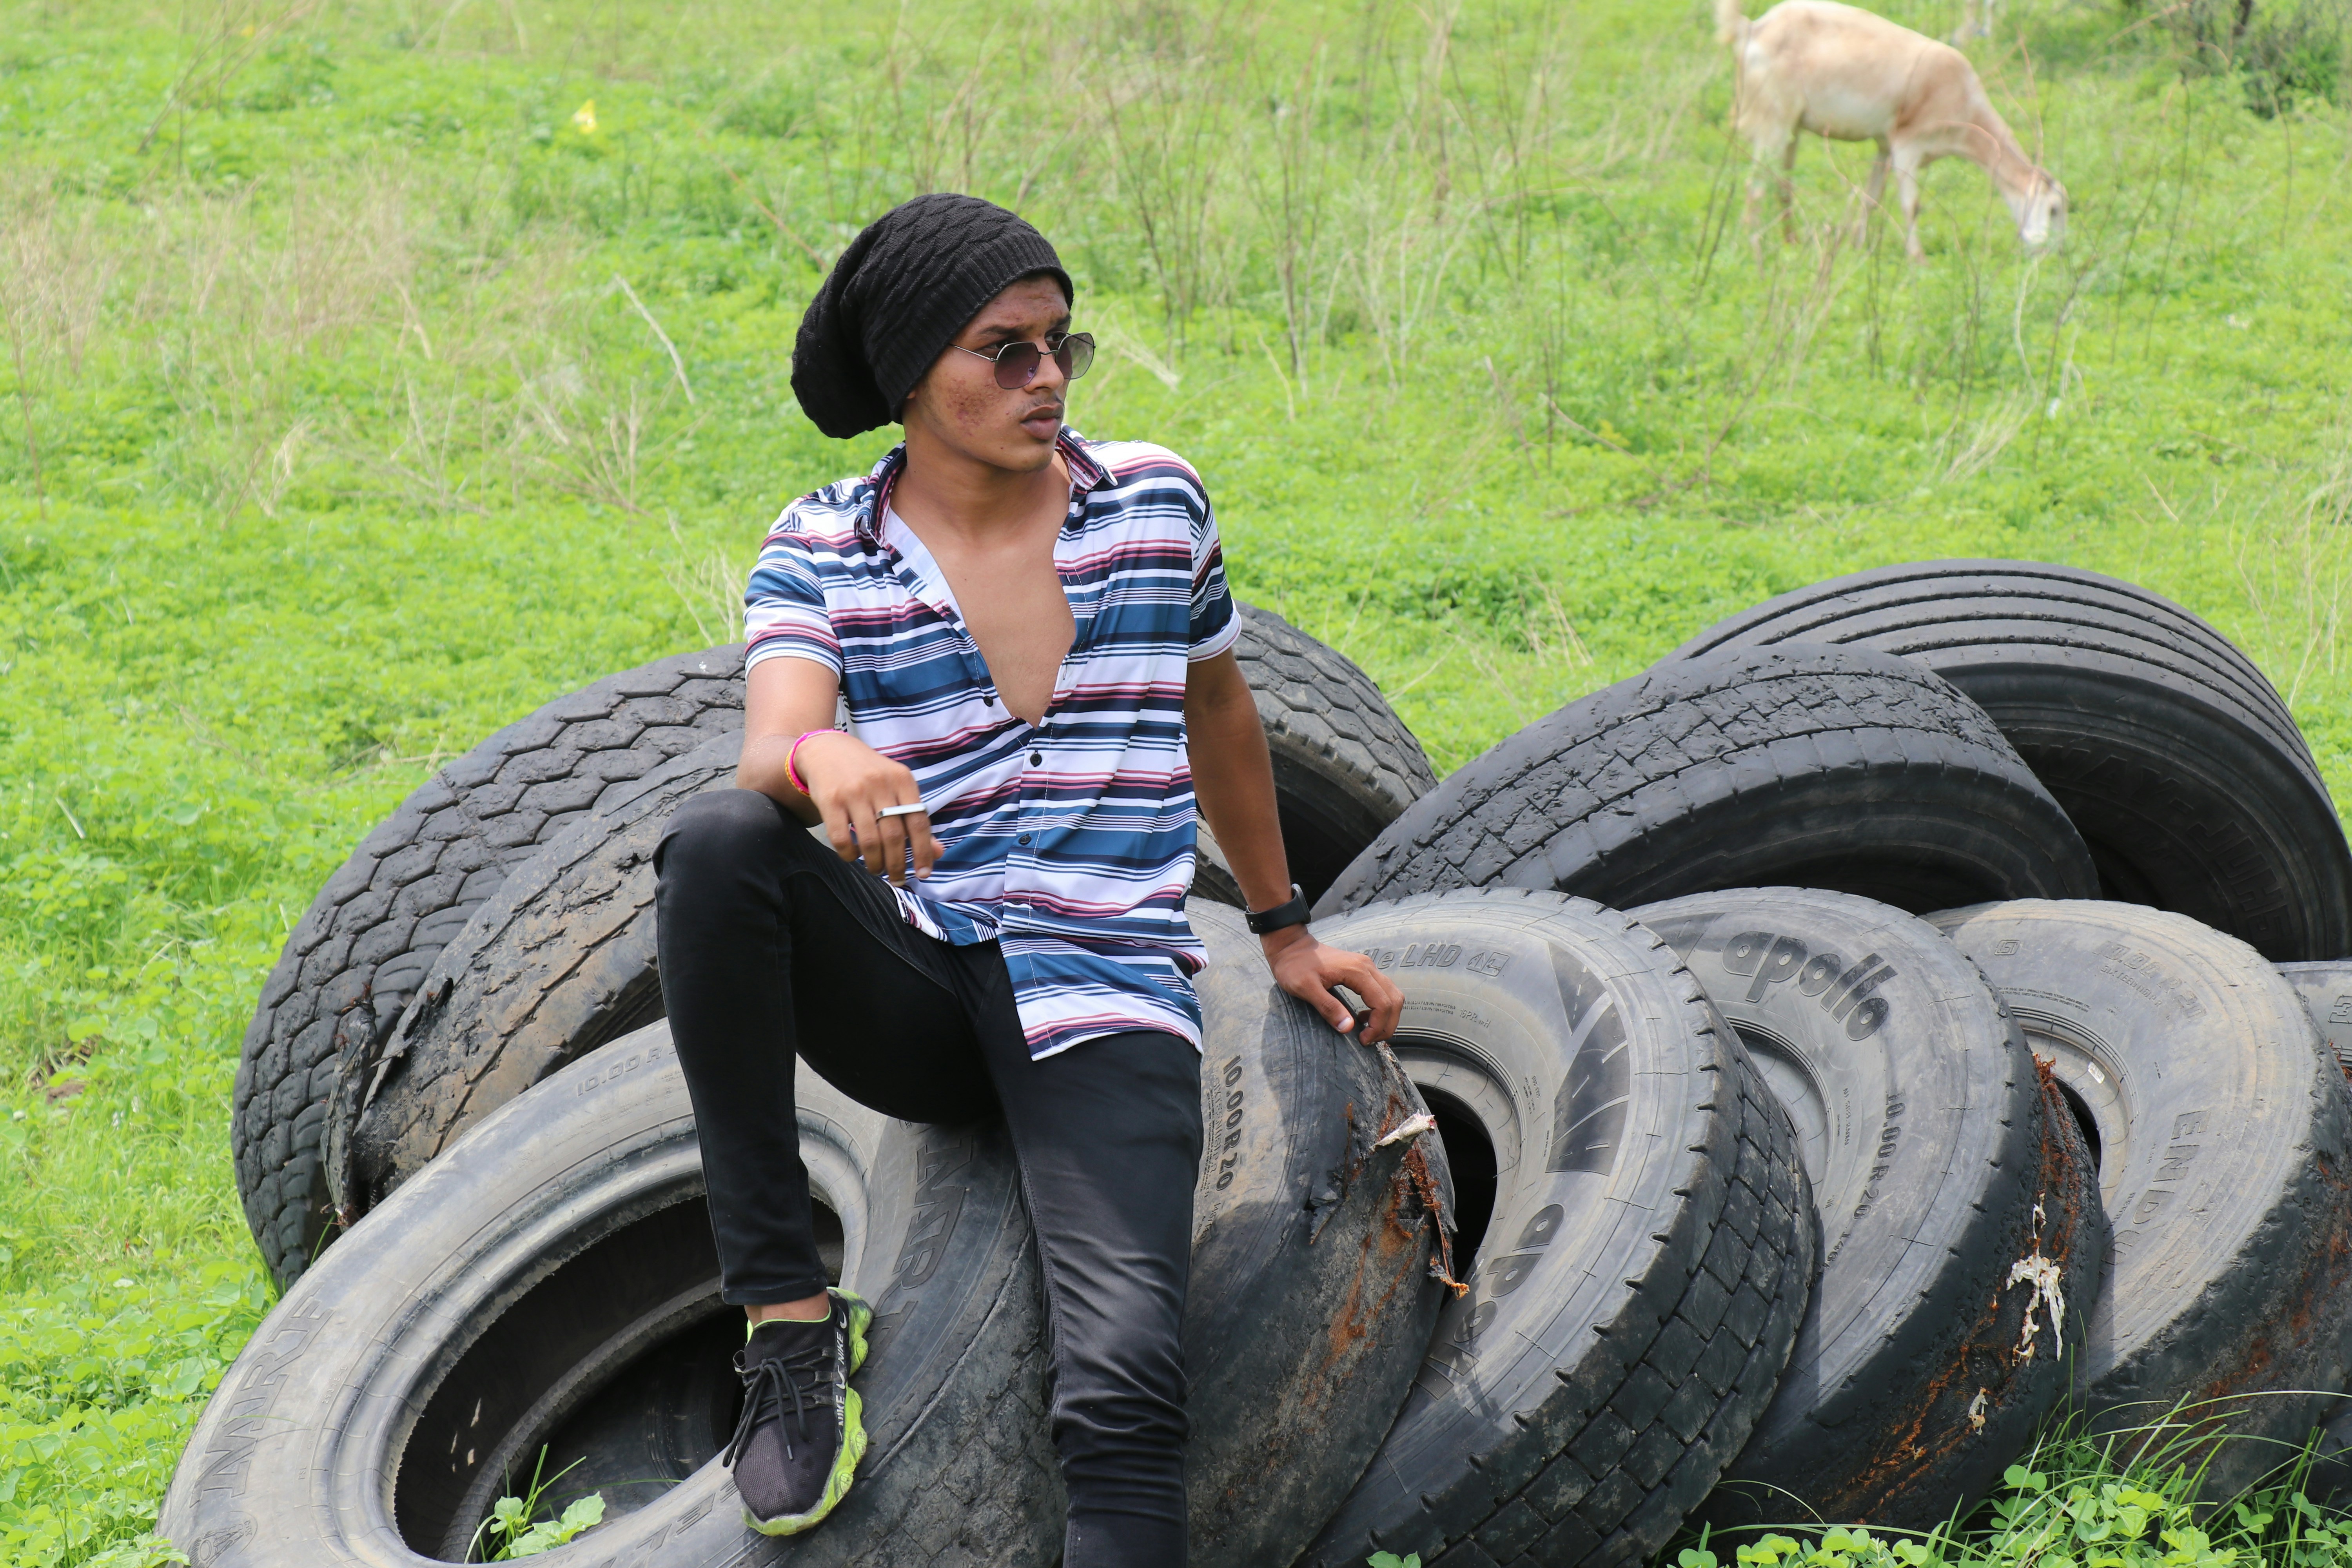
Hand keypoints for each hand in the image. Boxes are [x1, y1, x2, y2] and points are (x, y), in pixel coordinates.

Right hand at [796, 731, 939, 886]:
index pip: (919, 822)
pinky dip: (850, 855)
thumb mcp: (896, 787)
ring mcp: (853, 792)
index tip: (924, 873)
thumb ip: (915, 818)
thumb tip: (937, 853)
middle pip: (894, 836)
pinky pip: (842, 838)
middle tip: (897, 878)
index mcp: (902, 779)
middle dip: (897, 864)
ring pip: (869, 841)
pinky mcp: (830, 800)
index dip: (923, 851)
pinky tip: (854, 856)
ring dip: (875, 864)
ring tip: (876, 870)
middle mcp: (879, 784)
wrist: (827, 750)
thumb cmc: (868, 773)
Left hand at [1262, 925, 1403, 1043]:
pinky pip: (1382, 991)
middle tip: (1369, 1040)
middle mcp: (1367, 967)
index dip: (1378, 1026)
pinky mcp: (1362, 970)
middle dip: (1387, 1024)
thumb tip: (1348, 1028)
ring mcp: (1367, 967)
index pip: (1382, 1003)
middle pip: (1394, 1000)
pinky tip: (1362, 1017)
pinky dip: (1380, 1007)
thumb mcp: (1306, 988)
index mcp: (1357, 971)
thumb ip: (1328, 1007)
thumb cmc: (1295, 966)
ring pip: (1392, 995)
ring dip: (1385, 1016)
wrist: (1292, 947)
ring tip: (1368, 1032)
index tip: (1363, 1040)